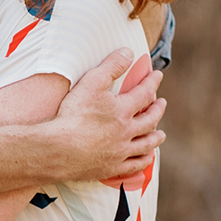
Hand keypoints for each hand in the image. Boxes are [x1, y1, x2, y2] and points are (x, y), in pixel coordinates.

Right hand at [55, 48, 164, 183]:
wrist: (59, 149)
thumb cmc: (73, 115)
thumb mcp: (91, 82)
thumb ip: (111, 66)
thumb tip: (128, 52)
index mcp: (123, 110)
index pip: (144, 93)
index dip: (152, 82)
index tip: (157, 75)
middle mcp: (127, 131)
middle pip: (149, 120)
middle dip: (157, 110)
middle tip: (161, 103)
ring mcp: (120, 152)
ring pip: (146, 144)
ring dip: (155, 137)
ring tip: (160, 134)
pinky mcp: (111, 168)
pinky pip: (134, 165)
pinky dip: (143, 160)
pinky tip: (147, 158)